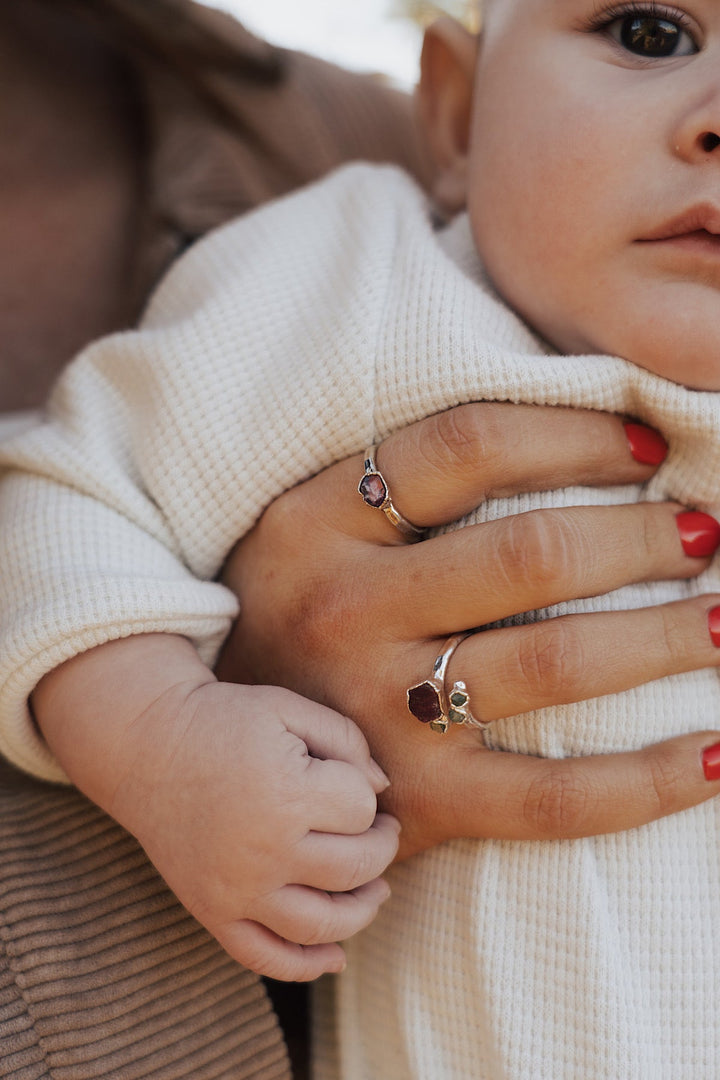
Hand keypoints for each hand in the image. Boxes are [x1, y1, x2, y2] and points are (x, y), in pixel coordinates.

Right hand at [33, 636, 398, 981]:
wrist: (148, 744)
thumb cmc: (225, 720)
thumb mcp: (288, 709)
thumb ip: (346, 740)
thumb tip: (383, 791)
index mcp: (286, 793)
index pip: (362, 808)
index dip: (366, 792)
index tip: (351, 779)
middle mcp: (265, 850)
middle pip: (356, 867)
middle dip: (382, 846)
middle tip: (383, 830)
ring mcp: (237, 889)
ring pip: (324, 924)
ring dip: (364, 909)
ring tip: (375, 887)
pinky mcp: (212, 912)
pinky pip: (265, 957)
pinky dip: (306, 966)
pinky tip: (335, 956)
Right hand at [217, 402, 719, 857]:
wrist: (208, 756)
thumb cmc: (287, 621)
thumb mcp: (309, 530)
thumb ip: (400, 487)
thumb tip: (562, 436)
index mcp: (317, 523)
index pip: (465, 449)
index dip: (573, 435)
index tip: (647, 445)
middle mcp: (343, 610)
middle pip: (527, 554)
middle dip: (643, 537)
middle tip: (706, 534)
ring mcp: (377, 712)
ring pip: (554, 666)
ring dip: (665, 639)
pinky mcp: (416, 802)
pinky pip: (550, 797)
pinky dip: (644, 782)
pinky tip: (714, 758)